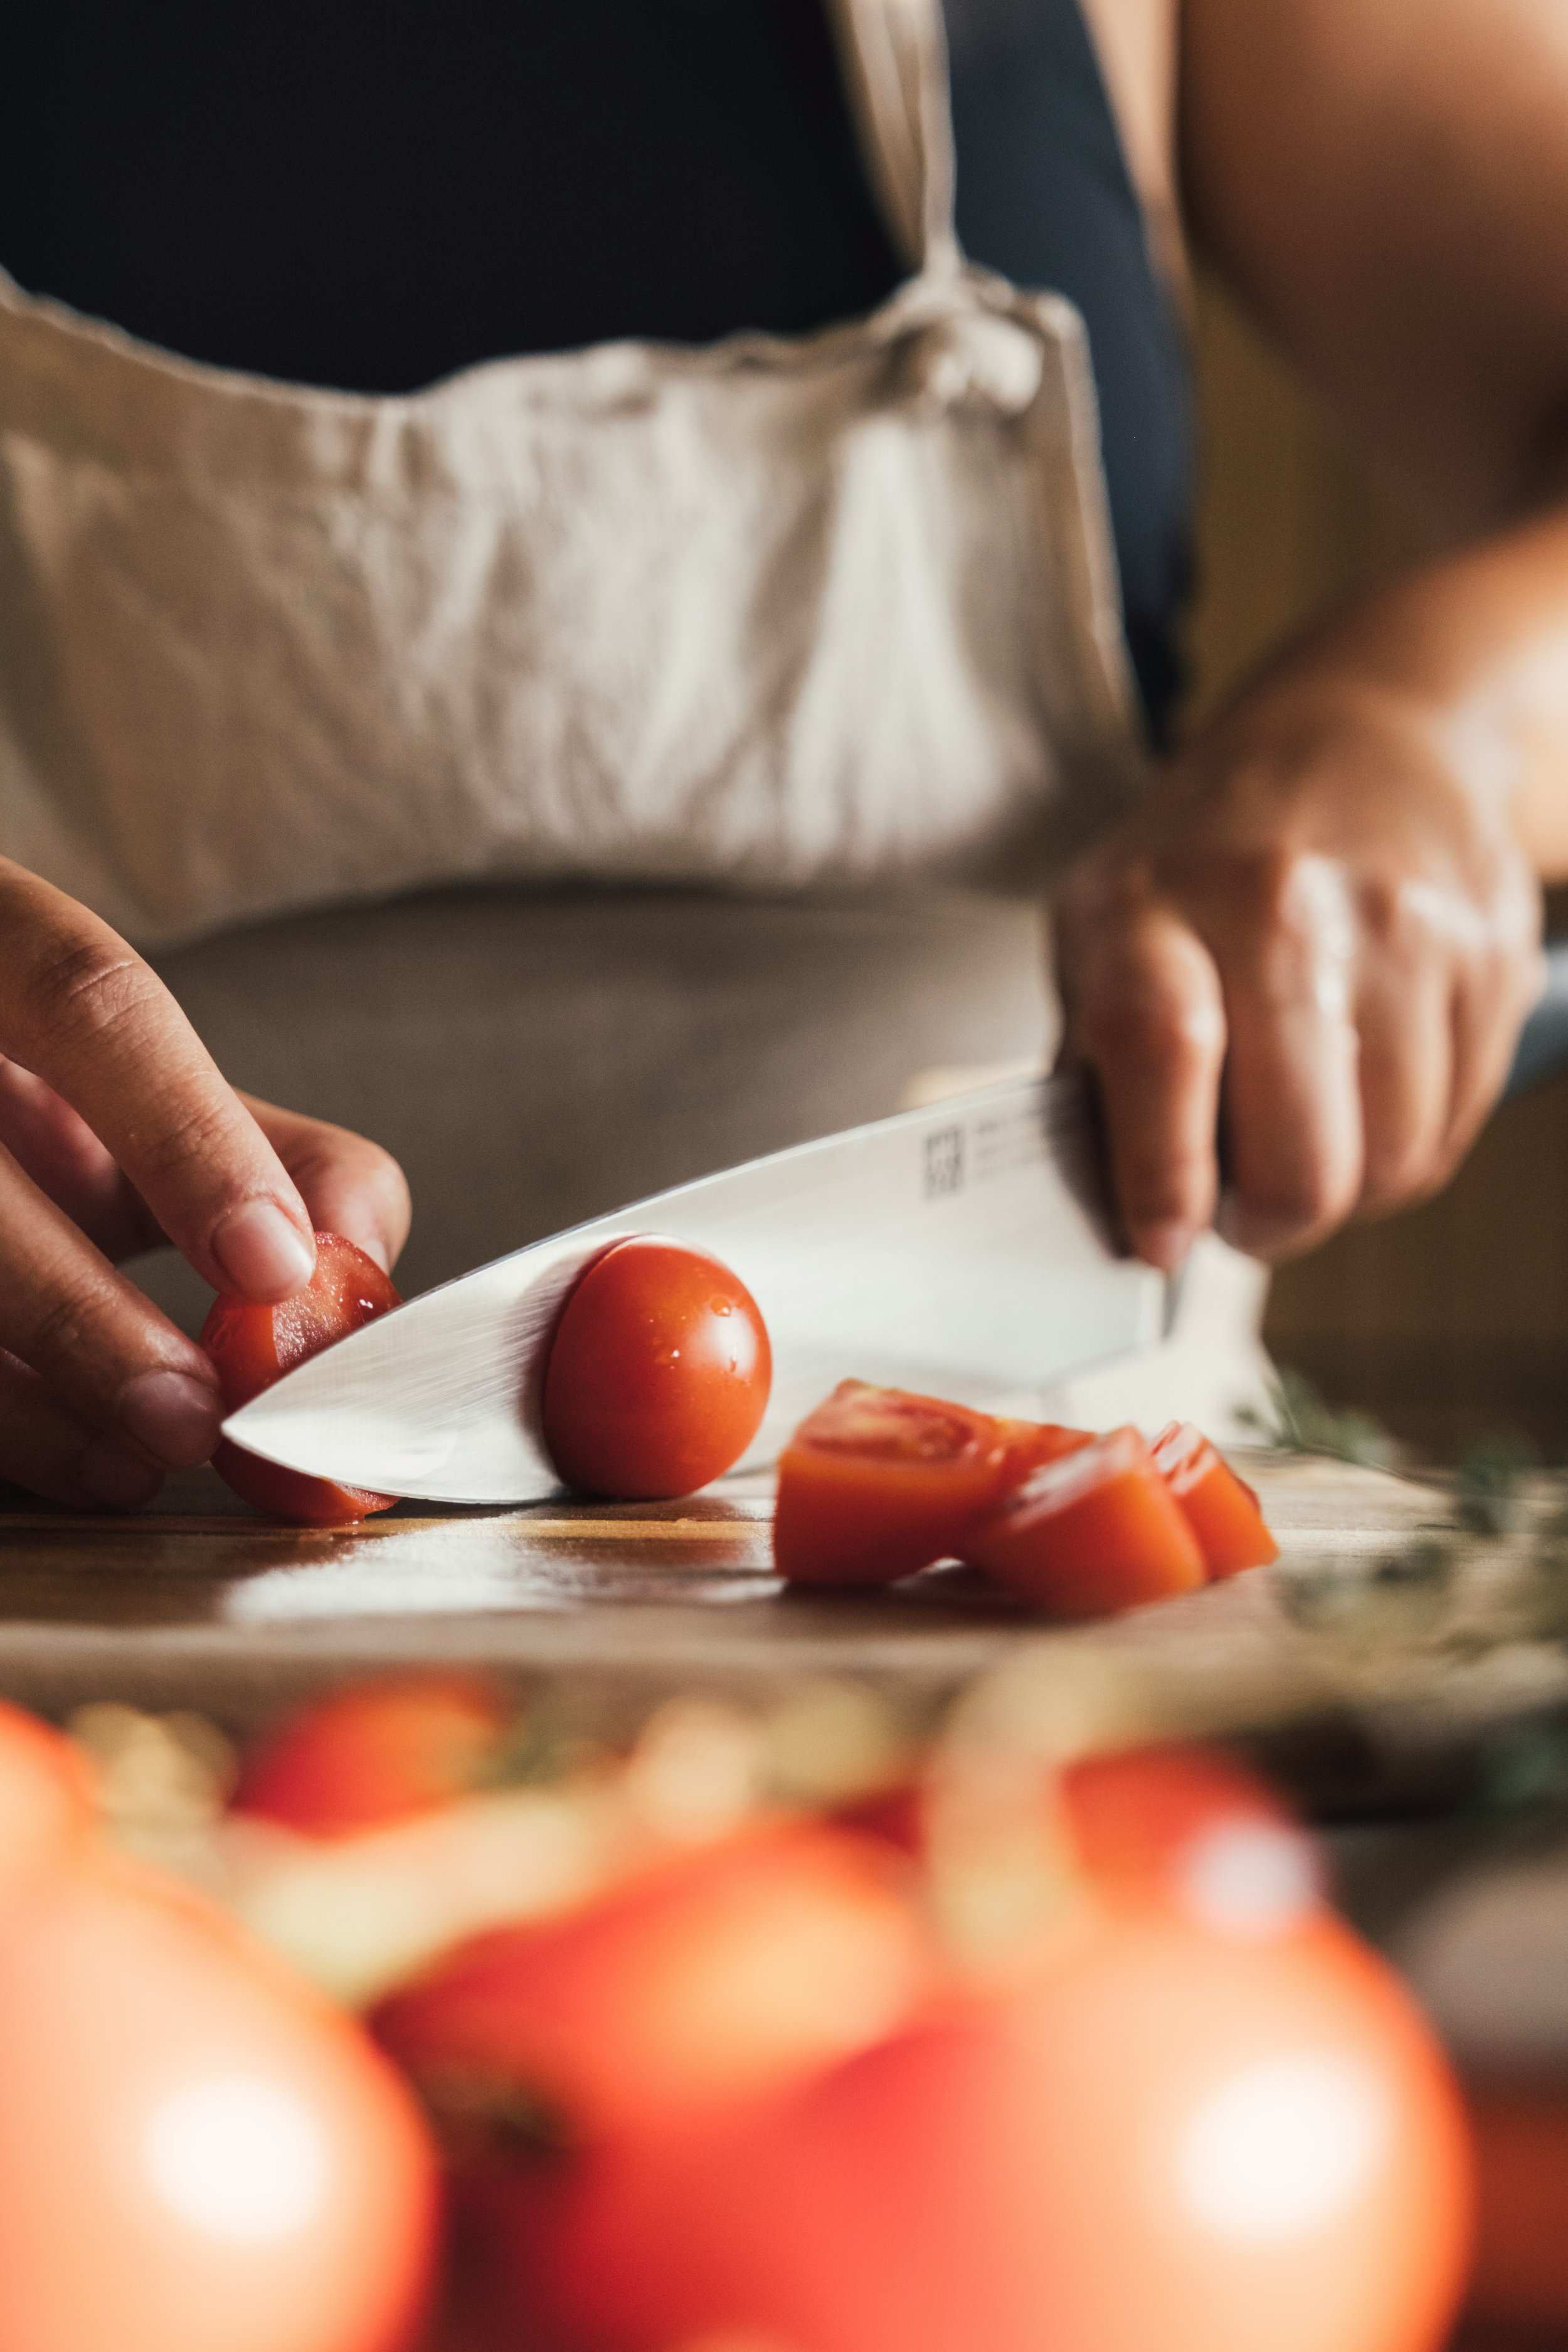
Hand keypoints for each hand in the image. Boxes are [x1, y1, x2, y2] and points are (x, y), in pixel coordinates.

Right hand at [0, 860, 410, 1508]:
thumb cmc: (42, 1088)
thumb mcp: (154, 1092)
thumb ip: (283, 1158)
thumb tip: (357, 1261)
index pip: (86, 998)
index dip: (184, 1135)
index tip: (274, 1264)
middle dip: (84, 1315)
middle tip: (195, 1415)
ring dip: (26, 1400)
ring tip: (134, 1464)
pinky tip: (67, 1462)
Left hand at [1051, 679, 1542, 1269]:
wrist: (1365, 731)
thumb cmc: (1207, 858)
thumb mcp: (1103, 929)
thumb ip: (1096, 1067)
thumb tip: (1114, 1214)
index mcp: (1156, 904)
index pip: (1163, 1050)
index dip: (1163, 1177)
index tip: (1161, 1242)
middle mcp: (1282, 908)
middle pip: (1302, 1154)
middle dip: (1267, 1222)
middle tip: (1240, 1206)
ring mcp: (1403, 930)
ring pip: (1391, 1161)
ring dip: (1342, 1190)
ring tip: (1300, 1137)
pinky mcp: (1489, 958)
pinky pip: (1451, 1129)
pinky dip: (1402, 1148)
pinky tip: (1362, 1093)